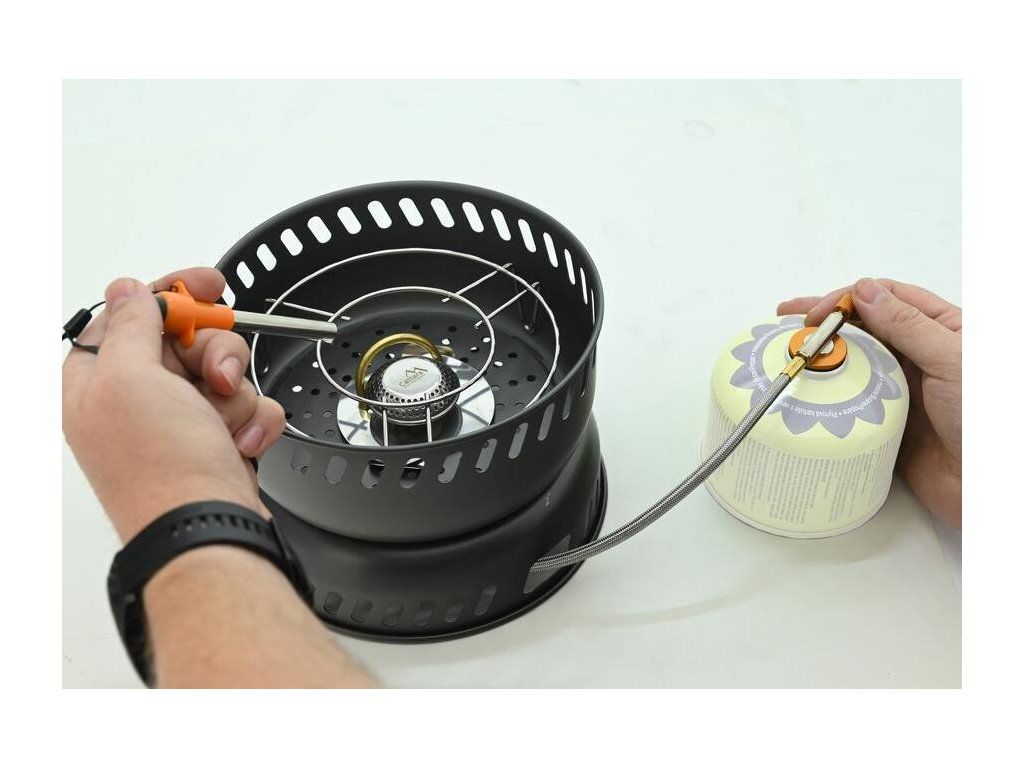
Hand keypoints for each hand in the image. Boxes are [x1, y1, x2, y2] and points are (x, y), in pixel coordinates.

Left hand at [62, 268, 286, 541]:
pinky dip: (253, 420)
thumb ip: (130, 324)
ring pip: (224, 371)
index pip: (133, 314)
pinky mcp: (217, 441)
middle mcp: (137, 400)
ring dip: (235, 391)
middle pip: (187, 339)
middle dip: (213, 352)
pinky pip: (248, 406)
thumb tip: (127, 290)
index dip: (171, 294)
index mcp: (99, 381)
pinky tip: (242, 441)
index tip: (208, 284)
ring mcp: (179, 422)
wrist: (208, 529)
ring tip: (225, 422)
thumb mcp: (130, 379)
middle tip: (214, 375)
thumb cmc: (161, 469)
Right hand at [778, 278, 961, 528]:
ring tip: (791, 353)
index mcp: (942, 329)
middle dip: (825, 321)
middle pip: (865, 326)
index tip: (816, 313)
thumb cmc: (985, 418)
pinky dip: (830, 392)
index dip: (847, 299)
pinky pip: (853, 400)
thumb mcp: (950, 359)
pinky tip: (810, 389)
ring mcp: (902, 386)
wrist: (985, 485)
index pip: (887, 298)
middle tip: (787, 323)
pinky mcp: (887, 419)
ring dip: (824, 354)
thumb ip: (906, 324)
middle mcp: (920, 354)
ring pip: (855, 361)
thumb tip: (863, 291)